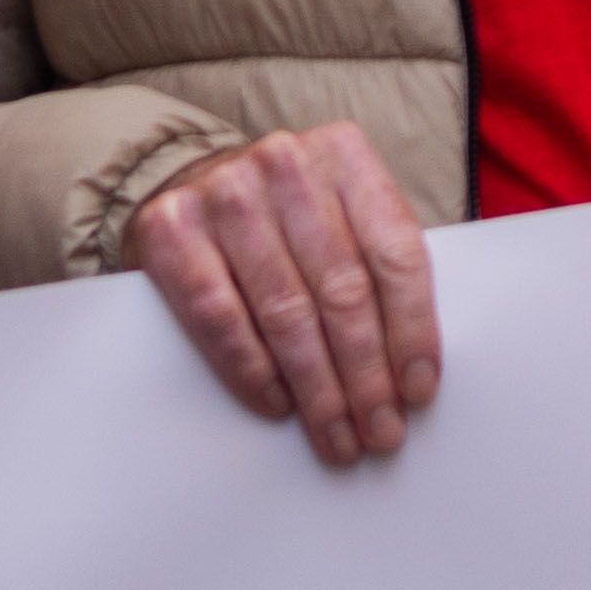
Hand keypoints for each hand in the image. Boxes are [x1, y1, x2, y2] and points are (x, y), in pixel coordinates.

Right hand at [131, 124, 440, 466]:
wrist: (187, 181)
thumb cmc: (284, 214)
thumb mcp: (340, 212)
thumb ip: (374, 262)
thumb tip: (411, 368)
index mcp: (344, 154)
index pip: (395, 253)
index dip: (412, 329)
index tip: (418, 391)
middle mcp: (285, 165)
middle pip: (343, 291)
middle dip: (366, 375)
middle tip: (381, 431)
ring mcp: (224, 194)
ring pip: (286, 312)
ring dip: (318, 388)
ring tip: (337, 435)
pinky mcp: (171, 230)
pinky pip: (221, 318)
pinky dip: (253, 370)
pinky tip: (279, 404)